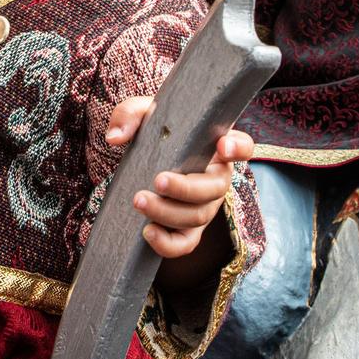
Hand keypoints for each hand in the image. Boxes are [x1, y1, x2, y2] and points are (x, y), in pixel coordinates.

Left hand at [105, 96, 253, 257]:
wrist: (144, 162)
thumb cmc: (155, 133)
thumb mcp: (143, 115)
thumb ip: (130, 115)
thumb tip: (115, 138)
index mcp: (214, 147)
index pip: (242, 146)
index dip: (238, 148)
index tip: (222, 146)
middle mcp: (216, 179)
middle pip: (216, 189)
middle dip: (186, 188)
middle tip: (158, 181)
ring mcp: (205, 207)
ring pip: (198, 216)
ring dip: (168, 212)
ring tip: (138, 200)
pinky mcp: (187, 229)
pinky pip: (185, 243)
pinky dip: (168, 244)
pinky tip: (147, 231)